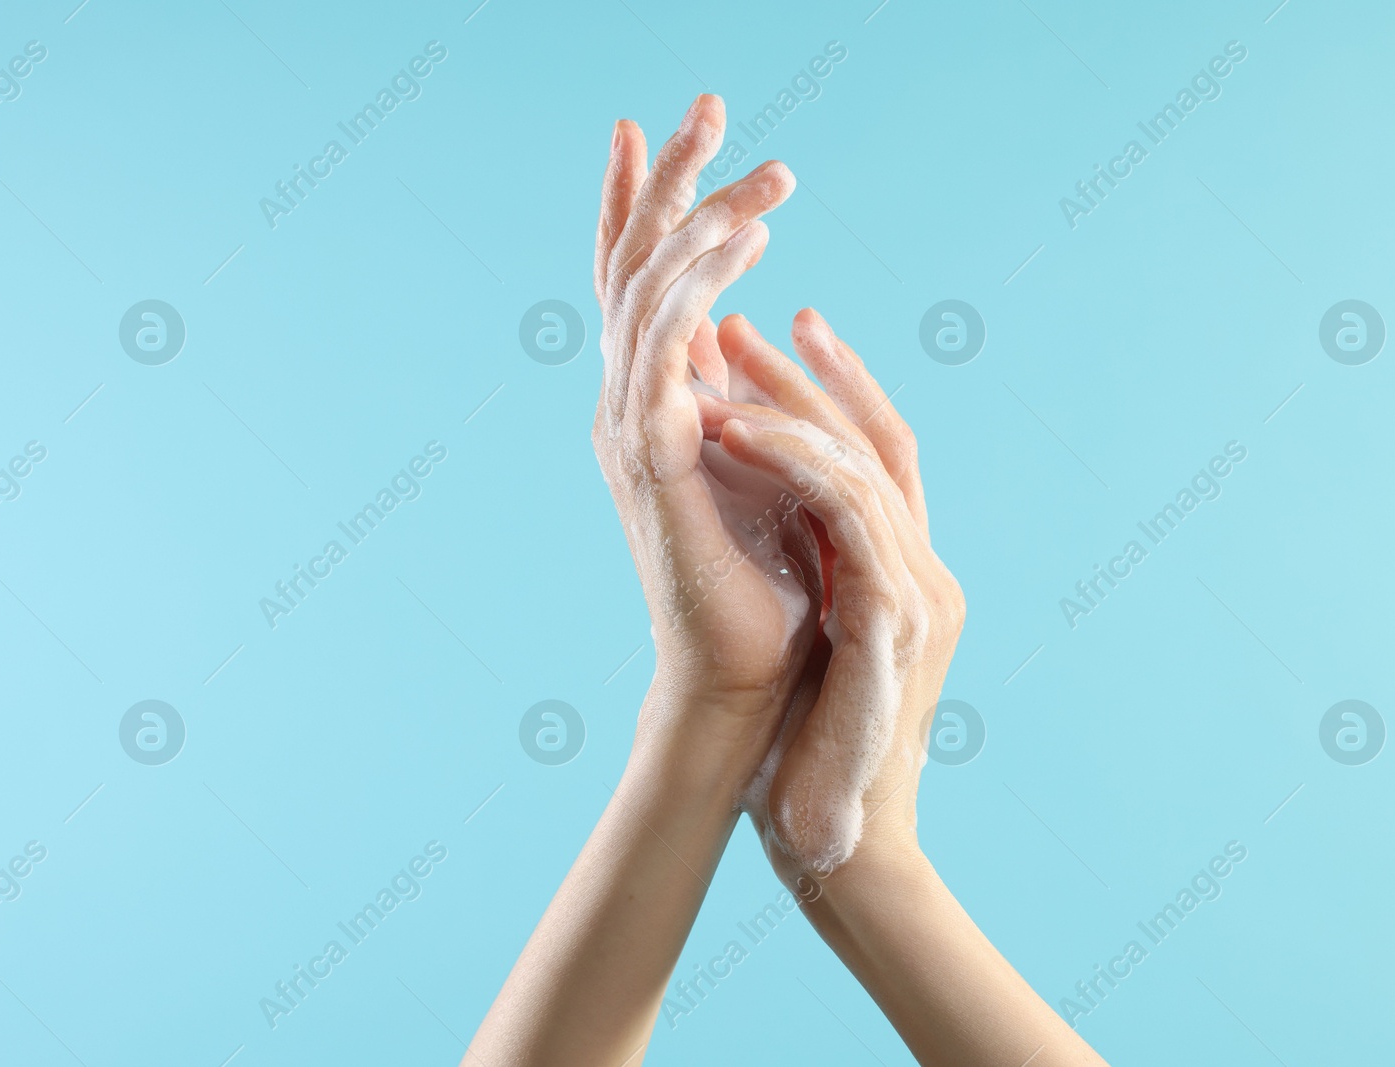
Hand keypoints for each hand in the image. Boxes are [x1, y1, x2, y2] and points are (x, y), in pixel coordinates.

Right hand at [592, 95, 813, 767]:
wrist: (746, 679)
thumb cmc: (767, 586)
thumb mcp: (766, 466)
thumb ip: (746, 398)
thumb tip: (749, 334)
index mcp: (652, 403)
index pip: (639, 282)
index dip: (645, 201)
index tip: (659, 125)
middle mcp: (626, 403)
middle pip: (633, 263)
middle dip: (670, 179)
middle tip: (709, 100)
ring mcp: (628, 428)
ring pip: (644, 292)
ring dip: (699, 217)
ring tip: (764, 165)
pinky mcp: (648, 457)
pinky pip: (663, 346)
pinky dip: (696, 285)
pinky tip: (741, 240)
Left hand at [697, 309, 964, 874]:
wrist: (837, 844)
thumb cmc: (805, 754)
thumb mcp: (805, 642)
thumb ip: (803, 575)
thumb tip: (755, 514)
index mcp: (903, 576)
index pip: (877, 459)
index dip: (832, 389)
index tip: (776, 332)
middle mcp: (923, 574)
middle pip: (874, 444)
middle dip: (803, 375)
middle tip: (738, 322)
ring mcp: (920, 596)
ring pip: (863, 465)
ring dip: (788, 402)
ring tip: (723, 358)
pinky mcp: (897, 624)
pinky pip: (849, 516)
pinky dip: (793, 462)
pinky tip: (736, 430)